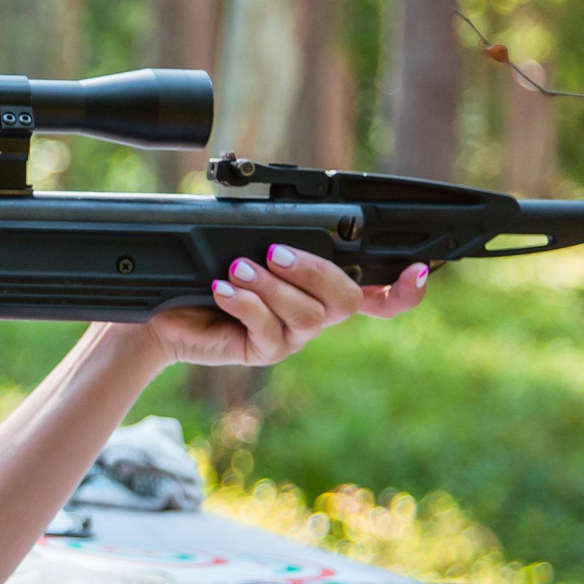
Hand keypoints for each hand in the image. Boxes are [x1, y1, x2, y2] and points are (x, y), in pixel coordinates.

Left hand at [142, 246, 428, 367]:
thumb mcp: (245, 246)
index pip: (379, 294)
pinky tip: (222, 289)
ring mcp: (293, 337)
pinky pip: (269, 330)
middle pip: (347, 301)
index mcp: (321, 287)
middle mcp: (316, 314)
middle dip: (314, 272)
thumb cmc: (207, 273)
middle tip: (274, 252)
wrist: (164, 312)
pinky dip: (245, 304)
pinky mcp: (264, 352)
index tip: (420, 267)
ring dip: (273, 287)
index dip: (405, 289)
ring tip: (237, 269)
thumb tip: (288, 230)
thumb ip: (278, 237)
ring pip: (308, 316)